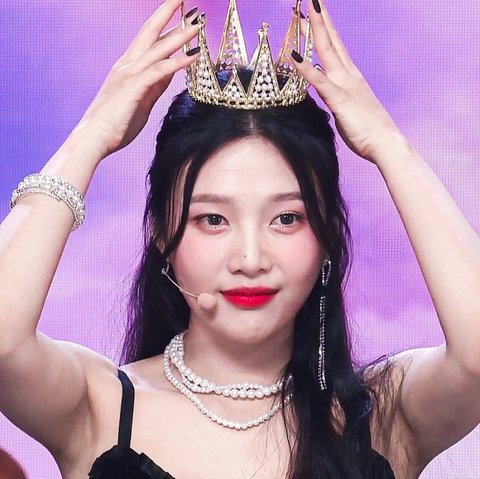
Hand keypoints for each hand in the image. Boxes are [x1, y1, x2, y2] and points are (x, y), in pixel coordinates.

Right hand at [76, 0, 199, 157]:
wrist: (95, 137)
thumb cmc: (116, 123)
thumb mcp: (142, 100)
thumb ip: (155, 85)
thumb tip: (169, 73)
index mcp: (128, 67)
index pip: (149, 39)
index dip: (165, 24)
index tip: (181, 13)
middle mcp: (128, 65)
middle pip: (151, 32)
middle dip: (168, 12)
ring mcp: (130, 74)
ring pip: (158, 48)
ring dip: (180, 35)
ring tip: (197, 23)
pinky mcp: (134, 87)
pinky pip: (160, 71)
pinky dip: (177, 62)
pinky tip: (193, 56)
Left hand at [293, 0, 405, 163]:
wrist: (387, 144)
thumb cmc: (369, 133)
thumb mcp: (350, 111)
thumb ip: (337, 97)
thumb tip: (325, 91)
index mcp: (351, 78)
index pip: (335, 47)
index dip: (325, 28)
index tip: (316, 11)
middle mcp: (348, 76)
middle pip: (331, 41)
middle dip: (320, 18)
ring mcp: (344, 86)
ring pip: (327, 51)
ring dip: (316, 29)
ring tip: (306, 9)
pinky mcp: (340, 100)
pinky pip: (319, 81)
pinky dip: (306, 68)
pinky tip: (293, 55)